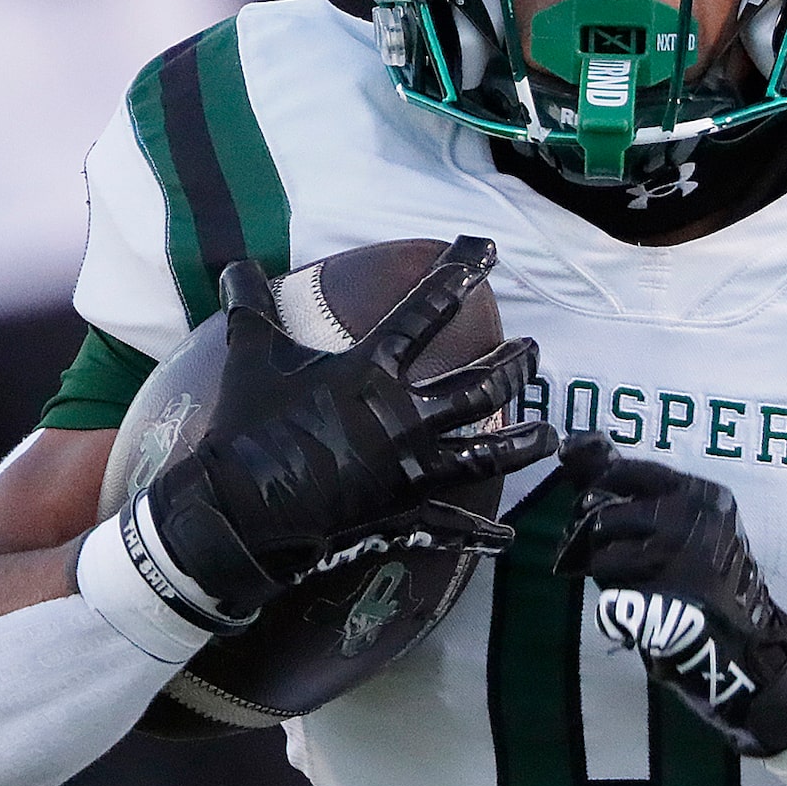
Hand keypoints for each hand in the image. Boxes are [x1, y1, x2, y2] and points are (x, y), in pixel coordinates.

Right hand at [143, 237, 554, 619]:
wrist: (240, 508)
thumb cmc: (249, 427)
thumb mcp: (251, 357)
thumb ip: (252, 309)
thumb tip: (236, 267)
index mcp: (371, 372)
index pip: (425, 312)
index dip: (458, 276)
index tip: (487, 251)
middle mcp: (405, 416)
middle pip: (479, 387)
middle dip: (514, 366)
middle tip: (533, 352)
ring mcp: (411, 468)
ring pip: (487, 451)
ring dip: (524, 442)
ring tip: (550, 433)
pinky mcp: (405, 512)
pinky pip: (451, 523)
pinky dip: (479, 532)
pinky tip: (506, 534)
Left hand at [556, 434, 786, 755]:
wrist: (742, 636)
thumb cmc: (712, 574)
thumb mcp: (699, 521)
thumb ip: (650, 494)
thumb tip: (579, 452)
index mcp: (702, 494)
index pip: (628, 471)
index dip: (600, 485)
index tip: (592, 498)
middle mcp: (689, 518)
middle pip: (607, 513)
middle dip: (591, 531)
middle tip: (592, 546)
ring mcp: (675, 557)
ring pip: (603, 550)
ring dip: (598, 564)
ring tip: (616, 576)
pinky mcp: (661, 593)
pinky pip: (610, 587)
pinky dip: (608, 594)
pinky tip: (625, 601)